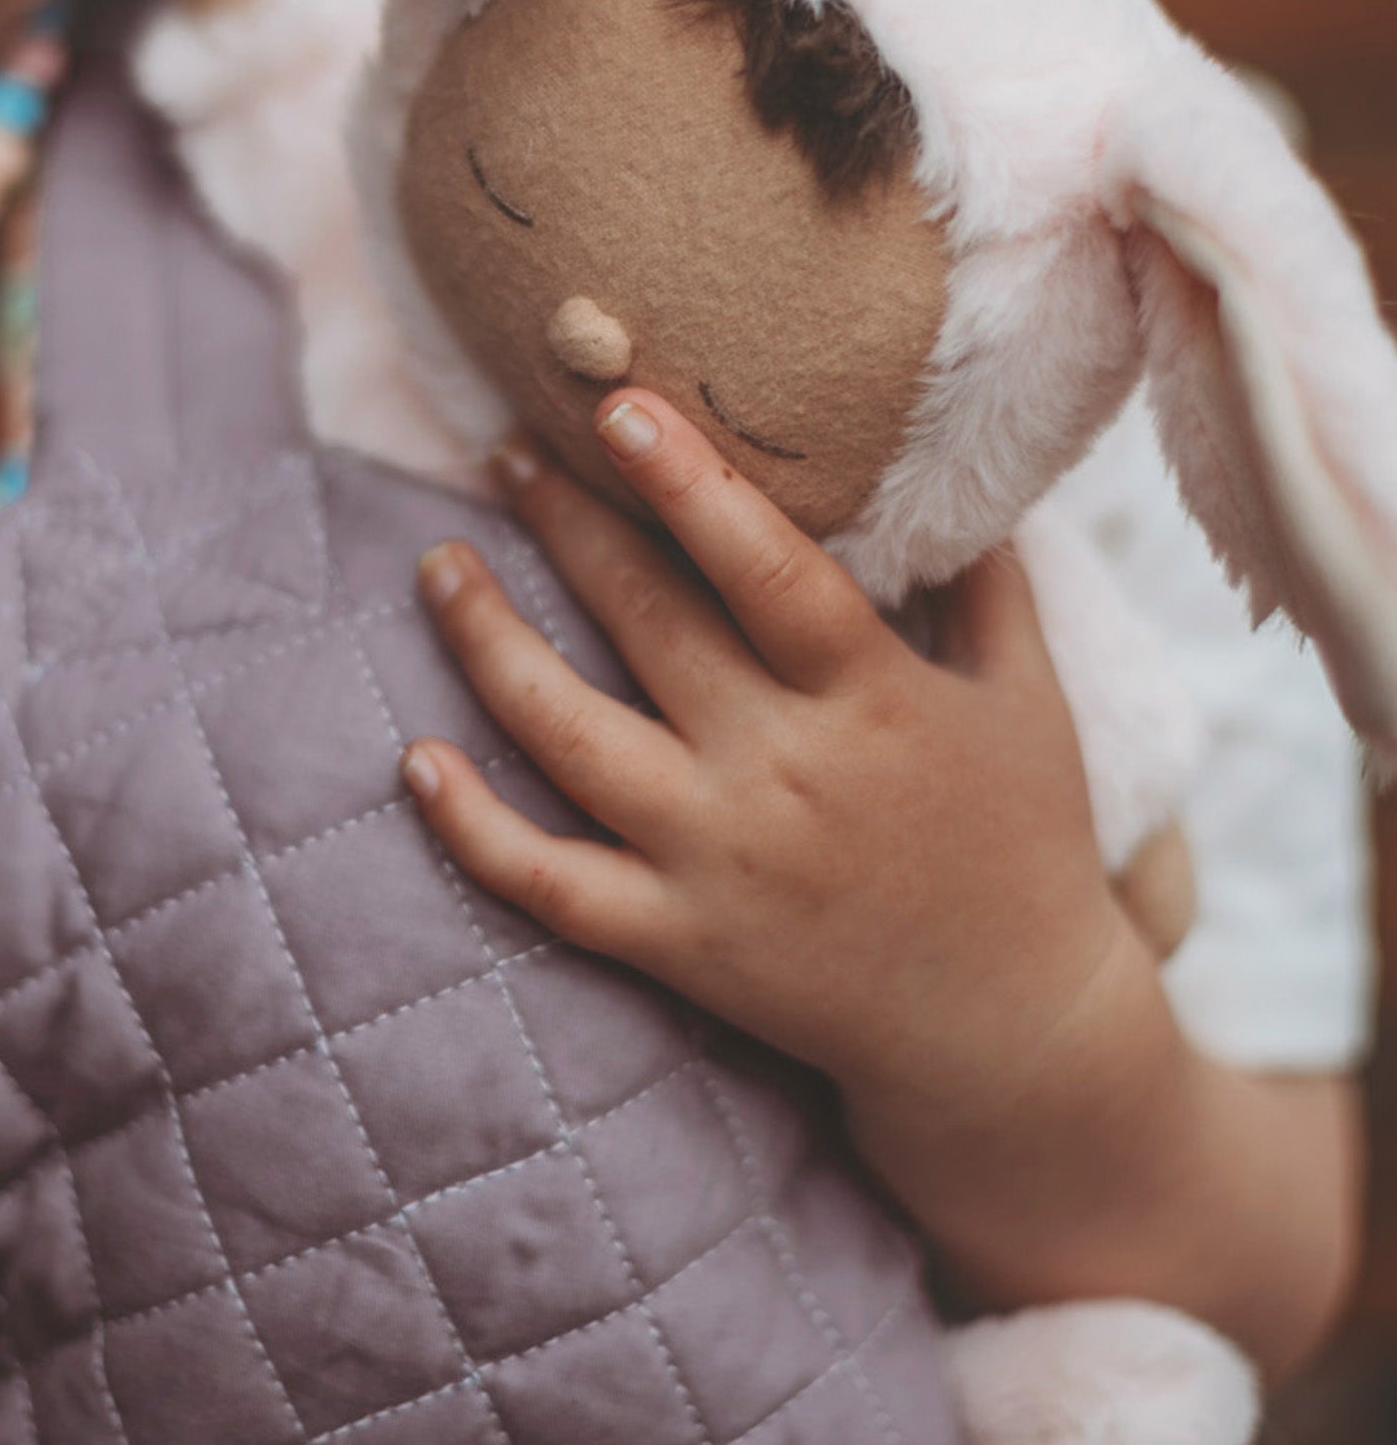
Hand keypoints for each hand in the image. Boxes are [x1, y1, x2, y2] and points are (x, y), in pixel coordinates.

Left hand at [402, 388, 1126, 1123]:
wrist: (1006, 1039)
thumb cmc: (1023, 847)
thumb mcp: (1029, 700)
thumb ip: (989, 582)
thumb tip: (954, 470)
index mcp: (871, 699)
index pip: (767, 570)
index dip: (690, 484)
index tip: (617, 405)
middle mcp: (783, 774)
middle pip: (647, 626)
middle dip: (567, 524)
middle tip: (507, 449)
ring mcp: (718, 863)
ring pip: (568, 738)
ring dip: (490, 643)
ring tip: (438, 566)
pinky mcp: (676, 943)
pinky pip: (549, 883)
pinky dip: (473, 827)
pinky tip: (416, 759)